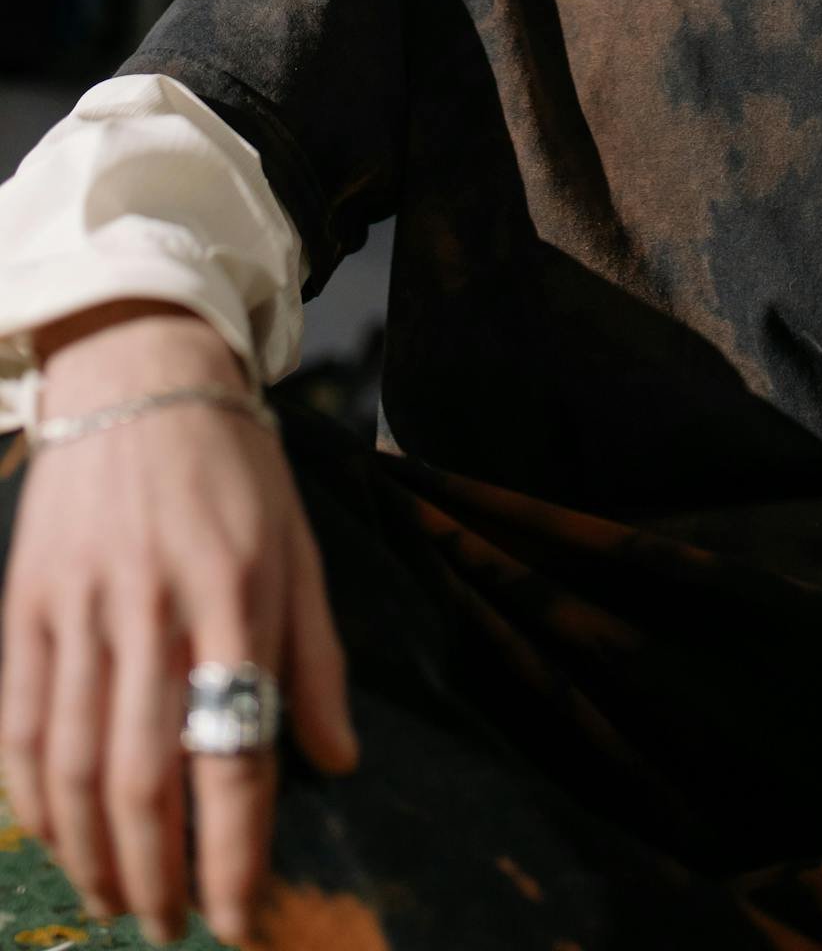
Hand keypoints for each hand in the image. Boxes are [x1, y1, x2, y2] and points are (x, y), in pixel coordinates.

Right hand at [0, 305, 359, 944]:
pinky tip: (57, 840)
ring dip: (94, 855)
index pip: (234, 752)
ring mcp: (80, 606)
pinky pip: (17, 725)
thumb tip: (340, 762)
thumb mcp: (300, 547)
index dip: (235, 852)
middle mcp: (155, 607)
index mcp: (236, 595)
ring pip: (71, 766)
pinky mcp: (25, 601)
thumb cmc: (236, 467)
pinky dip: (32, 800)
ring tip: (117, 904)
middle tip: (170, 930)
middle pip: (143, 777)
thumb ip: (316, 658)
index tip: (241, 920)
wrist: (141, 374)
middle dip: (158, 875)